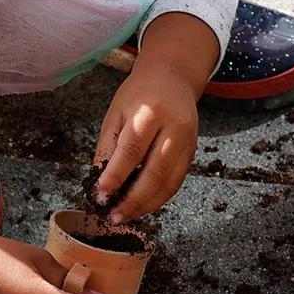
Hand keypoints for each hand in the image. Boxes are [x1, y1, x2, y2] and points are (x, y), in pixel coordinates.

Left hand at [92, 12, 219, 221]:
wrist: (173, 77)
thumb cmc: (139, 94)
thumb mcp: (116, 114)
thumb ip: (108, 148)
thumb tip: (100, 184)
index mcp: (150, 112)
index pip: (131, 151)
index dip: (115, 177)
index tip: (100, 196)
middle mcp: (174, 127)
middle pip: (155, 171)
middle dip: (133, 199)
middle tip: (113, 216)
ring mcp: (188, 140)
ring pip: (170, 181)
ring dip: (147, 204)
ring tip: (126, 216)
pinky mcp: (193, 151)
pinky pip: (177, 181)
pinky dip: (160, 197)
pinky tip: (143, 205)